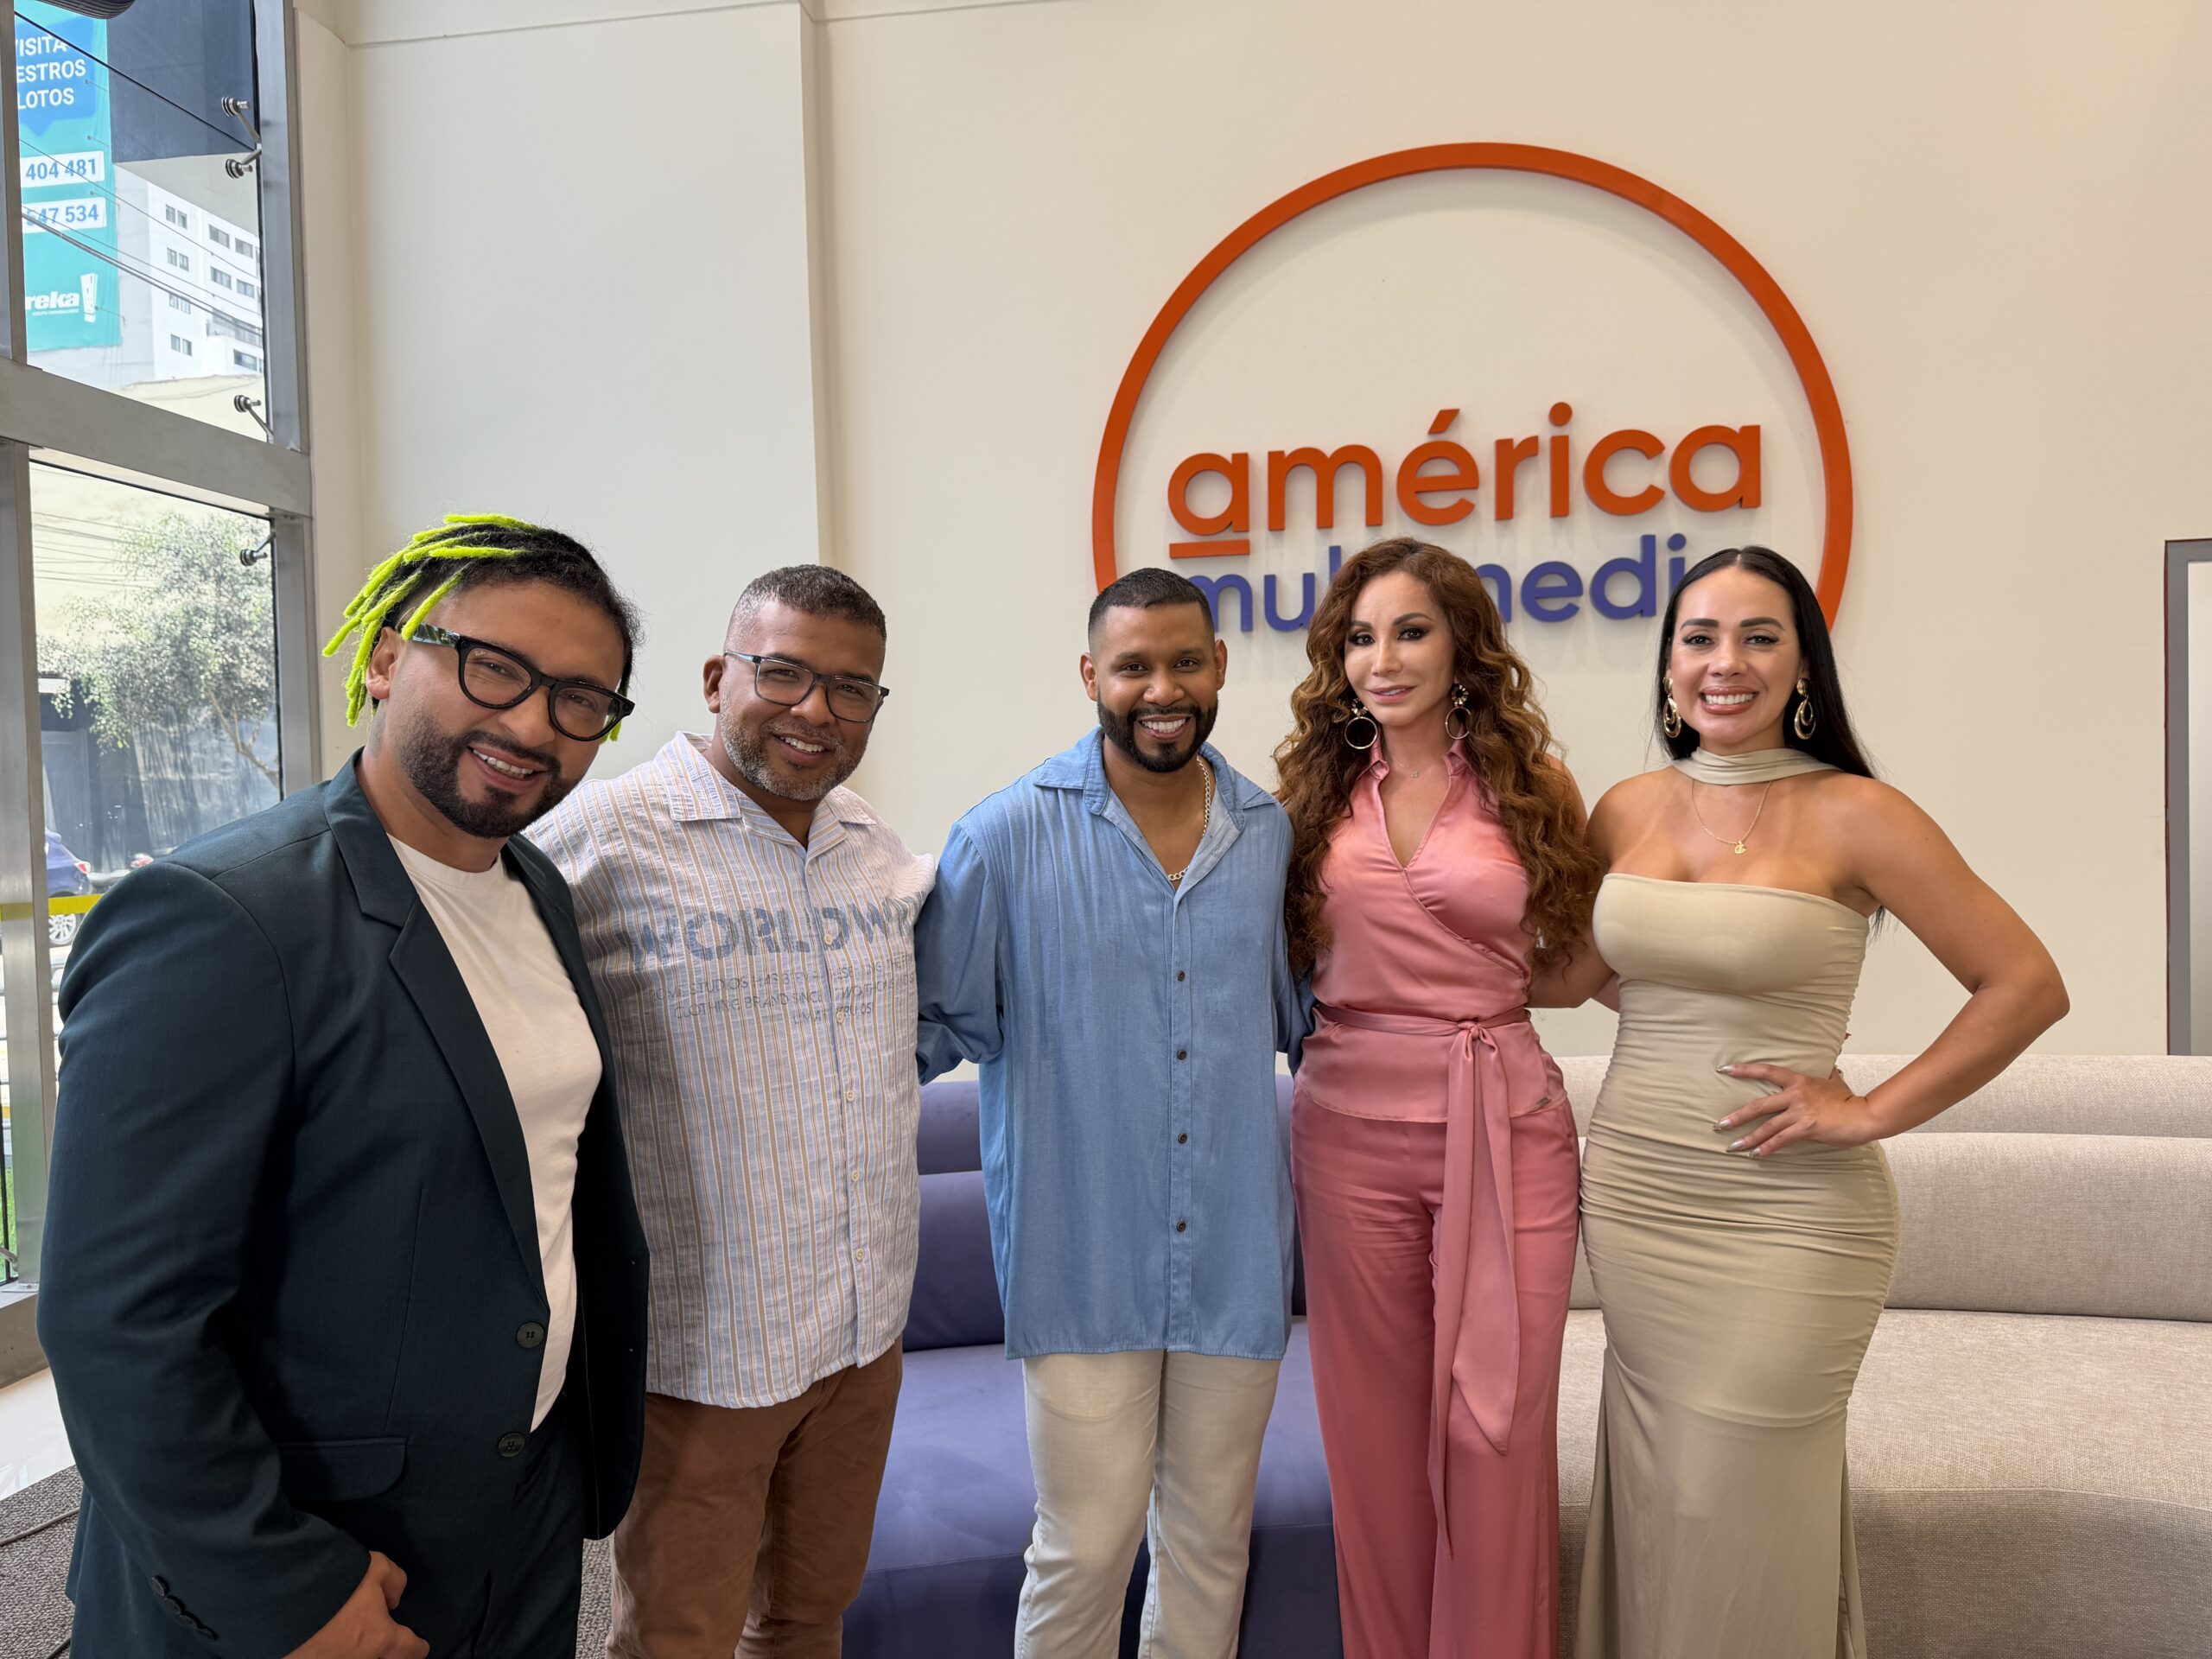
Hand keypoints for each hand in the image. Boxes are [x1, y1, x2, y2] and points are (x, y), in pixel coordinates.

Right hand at [282, 1553, 426, 1658]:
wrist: (277, 1600)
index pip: (411, 1650)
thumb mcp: (374, 1566)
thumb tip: (393, 1600)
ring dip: (361, 1655)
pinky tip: (327, 1647)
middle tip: (390, 1648)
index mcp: (380, 1639)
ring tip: (357, 1644)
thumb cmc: (332, 1582)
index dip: (418, 1645)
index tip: (419, 1645)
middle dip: (391, 1657)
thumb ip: (393, 1581)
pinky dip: (332, 1654)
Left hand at [1715, 1062, 1881, 1157]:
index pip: (1767, 1071)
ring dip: (1747, 1138)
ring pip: (1766, 1126)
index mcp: (1799, 1080)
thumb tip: (1831, 1068)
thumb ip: (1826, 1076)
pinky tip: (1756, 1155)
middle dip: (1737, 1116)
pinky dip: (1767, 1148)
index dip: (1745, 1070)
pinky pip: (1781, 1140)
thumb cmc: (1850, 1100)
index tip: (1725, 1069)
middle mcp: (1796, 1094)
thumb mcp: (1834, 1082)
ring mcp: (1800, 1112)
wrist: (1865, 1115)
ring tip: (1732, 1146)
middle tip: (1720, 1124)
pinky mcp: (1806, 1128)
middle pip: (1759, 1105)